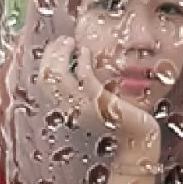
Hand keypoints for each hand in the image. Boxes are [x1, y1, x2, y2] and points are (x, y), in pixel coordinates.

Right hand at [38, 37, 160, 158]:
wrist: (138, 142)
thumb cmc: (120, 123)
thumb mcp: (96, 107)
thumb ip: (84, 93)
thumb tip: (77, 69)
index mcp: (66, 112)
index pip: (44, 84)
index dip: (46, 62)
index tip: (54, 48)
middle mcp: (70, 111)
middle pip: (46, 78)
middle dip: (51, 54)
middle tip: (62, 41)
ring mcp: (83, 107)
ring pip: (59, 75)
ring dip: (62, 53)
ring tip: (70, 42)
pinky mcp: (100, 103)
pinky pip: (84, 77)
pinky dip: (82, 60)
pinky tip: (86, 52)